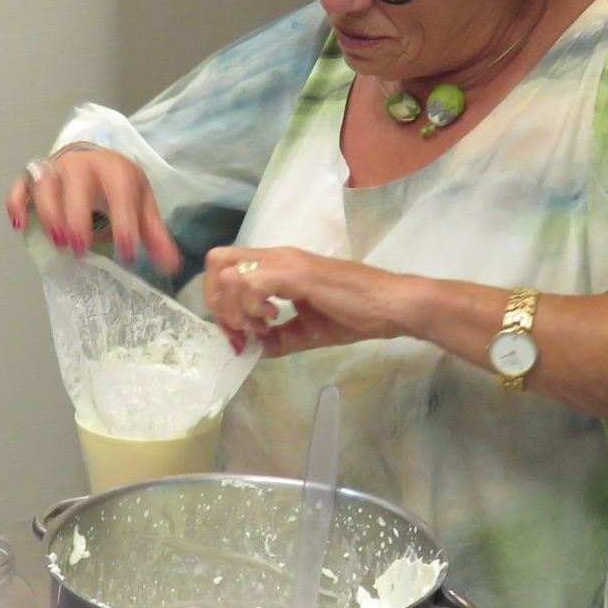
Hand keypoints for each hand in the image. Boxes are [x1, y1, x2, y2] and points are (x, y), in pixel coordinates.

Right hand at [7, 146, 182, 272]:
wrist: (95, 159)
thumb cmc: (119, 187)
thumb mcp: (141, 205)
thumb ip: (154, 234)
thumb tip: (171, 266)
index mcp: (115, 169)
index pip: (120, 194)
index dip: (124, 224)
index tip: (128, 254)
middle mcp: (83, 165)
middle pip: (76, 186)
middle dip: (77, 217)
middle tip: (80, 248)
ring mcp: (55, 169)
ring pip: (45, 185)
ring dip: (48, 213)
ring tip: (57, 242)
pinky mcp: (34, 177)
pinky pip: (20, 185)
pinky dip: (17, 203)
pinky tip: (20, 224)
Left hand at [203, 247, 418, 356]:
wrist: (391, 305)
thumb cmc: (355, 314)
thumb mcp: (307, 331)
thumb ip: (277, 339)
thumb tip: (252, 350)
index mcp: (276, 264)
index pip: (225, 267)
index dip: (221, 303)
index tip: (241, 334)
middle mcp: (276, 256)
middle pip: (216, 262)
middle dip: (218, 302)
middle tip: (243, 329)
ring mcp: (285, 261)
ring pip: (228, 272)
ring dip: (235, 307)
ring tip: (262, 325)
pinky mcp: (297, 273)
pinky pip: (251, 283)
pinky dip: (252, 307)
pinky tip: (273, 320)